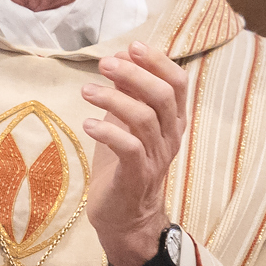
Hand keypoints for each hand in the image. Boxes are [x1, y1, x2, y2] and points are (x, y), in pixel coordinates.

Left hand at [82, 43, 188, 265]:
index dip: (157, 61)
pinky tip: (88, 123)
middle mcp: (170, 137)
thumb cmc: (123, 164)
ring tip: (86, 90)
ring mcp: (156, 158)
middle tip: (104, 64)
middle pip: (163, 95)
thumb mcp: (126, 123)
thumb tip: (120, 57)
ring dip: (113, 98)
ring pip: (144, 119)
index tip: (131, 47)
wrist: (125, 217)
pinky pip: (129, 148)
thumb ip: (128, 94)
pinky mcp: (136, 177)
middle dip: (134, 74)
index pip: (178, 83)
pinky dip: (108, 131)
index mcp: (171, 121)